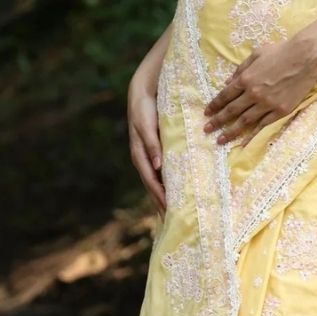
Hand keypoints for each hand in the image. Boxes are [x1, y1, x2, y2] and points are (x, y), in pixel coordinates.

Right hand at [127, 73, 165, 216]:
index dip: (159, 197)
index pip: (151, 181)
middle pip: (153, 187)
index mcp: (140, 155)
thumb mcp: (146, 125)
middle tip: (174, 222)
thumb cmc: (144, 109)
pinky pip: (162, 173)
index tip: (169, 211)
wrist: (142, 93)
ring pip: (157, 183)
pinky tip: (176, 192)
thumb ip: (152, 144)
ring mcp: (149, 158)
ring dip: (165, 198)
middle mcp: (144, 160)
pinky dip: (167, 185)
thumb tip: (157, 167)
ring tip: (176, 213)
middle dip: (162, 204)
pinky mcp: (156, 153)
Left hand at [202, 35, 316, 147]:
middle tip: (207, 130)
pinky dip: (253, 134)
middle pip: (231, 111)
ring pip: (245, 121)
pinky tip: (244, 141)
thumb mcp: (257, 54)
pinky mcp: (281, 110)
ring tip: (221, 139)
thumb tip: (228, 82)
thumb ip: (241, 69)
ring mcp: (267, 104)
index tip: (206, 113)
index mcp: (246, 78)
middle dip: (217, 121)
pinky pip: (264, 124)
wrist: (306, 56)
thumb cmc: (281, 51)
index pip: (225, 95)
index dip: (214, 105)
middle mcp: (253, 93)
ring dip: (231, 131)